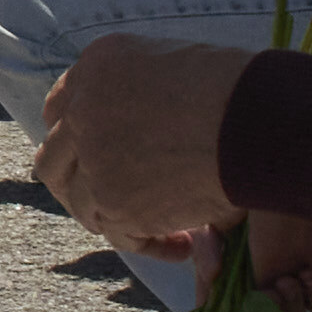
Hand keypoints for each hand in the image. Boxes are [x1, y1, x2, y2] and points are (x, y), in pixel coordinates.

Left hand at [37, 25, 255, 256]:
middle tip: (116, 203)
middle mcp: (82, 109)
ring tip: (163, 228)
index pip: (62, 111)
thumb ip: (144, 98)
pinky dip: (150, 245)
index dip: (80, 141)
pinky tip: (185, 246)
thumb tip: (146, 143)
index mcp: (97, 66)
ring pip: (81, 203)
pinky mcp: (112, 200)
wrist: (257, 116)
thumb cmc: (242, 90)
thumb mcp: (178, 70)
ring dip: (115, 219)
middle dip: (80, 185)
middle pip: (55, 159)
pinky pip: (120, 235)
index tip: (103, 160)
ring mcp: (92, 156)